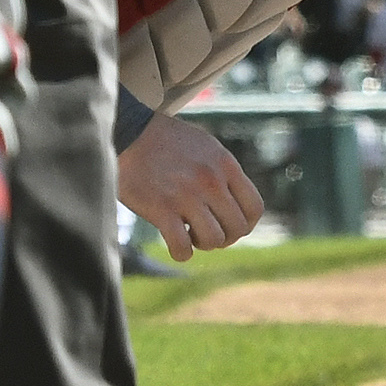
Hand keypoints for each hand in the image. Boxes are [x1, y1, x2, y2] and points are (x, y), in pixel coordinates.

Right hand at [119, 114, 265, 256]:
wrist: (130, 133)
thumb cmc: (168, 143)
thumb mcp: (207, 148)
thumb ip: (225, 174)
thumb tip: (237, 204)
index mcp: (226, 165)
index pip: (255, 208)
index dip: (245, 224)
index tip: (228, 225)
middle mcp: (211, 181)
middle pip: (237, 228)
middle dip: (225, 237)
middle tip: (206, 231)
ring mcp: (186, 195)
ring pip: (214, 240)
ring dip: (203, 243)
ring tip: (189, 233)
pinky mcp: (160, 208)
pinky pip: (182, 248)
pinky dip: (181, 253)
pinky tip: (174, 243)